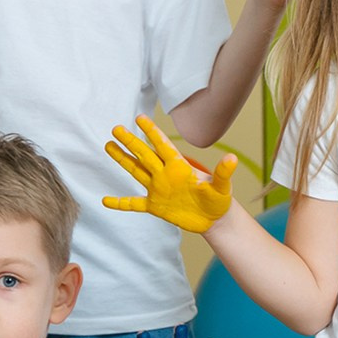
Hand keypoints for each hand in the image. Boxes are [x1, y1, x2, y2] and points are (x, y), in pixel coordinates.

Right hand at [103, 115, 235, 233]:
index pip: (163, 146)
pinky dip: (120, 202)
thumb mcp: (222, 187)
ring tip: (109, 145)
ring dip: (122, 160)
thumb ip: (223, 173)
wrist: (213, 219)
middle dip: (131, 142)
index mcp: (179, 167)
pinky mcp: (155, 206)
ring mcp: (158, 189)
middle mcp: (165, 174)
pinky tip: (105, 200)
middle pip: (144, 155)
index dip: (152, 133)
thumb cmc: (219, 200)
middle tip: (116, 128)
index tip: (140, 118)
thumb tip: (232, 158)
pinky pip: (133, 204)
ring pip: (136, 171)